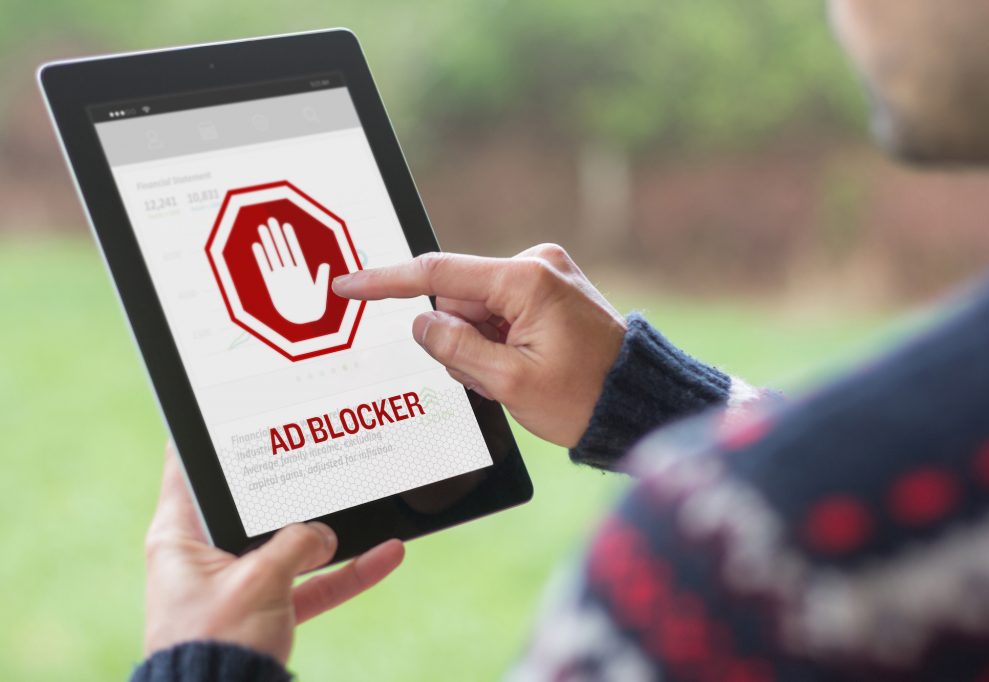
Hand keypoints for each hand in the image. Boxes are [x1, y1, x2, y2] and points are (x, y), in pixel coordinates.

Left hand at [144, 444, 403, 664]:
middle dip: (293, 483)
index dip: (211, 435)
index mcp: (182, 537)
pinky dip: (346, 572)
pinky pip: (312, 583)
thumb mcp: (258, 582)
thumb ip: (296, 545)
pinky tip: (385, 555)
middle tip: (320, 443)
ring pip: (293, 544)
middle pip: (255, 505)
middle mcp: (208, 555)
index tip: (236, 404)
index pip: (189, 468)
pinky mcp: (268, 610)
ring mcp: (241, 582)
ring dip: (332, 531)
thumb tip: (325, 535)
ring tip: (367, 501)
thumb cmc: (215, 645)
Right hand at [252, 217, 330, 323]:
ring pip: (273, 256)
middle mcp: (290, 273)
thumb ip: (322, 279)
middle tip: (270, 220)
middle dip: (276, 236)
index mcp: (303, 273)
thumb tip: (325, 265)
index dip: (290, 239)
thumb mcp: (320, 293)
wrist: (304, 323)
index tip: (286, 226)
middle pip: (282, 250)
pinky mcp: (273, 286)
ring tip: (262, 228)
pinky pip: (266, 269)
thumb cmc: (314, 310)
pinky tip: (257, 246)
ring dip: (267, 243)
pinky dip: (262, 258)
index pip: (295, 251)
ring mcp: (281, 278)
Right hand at [332, 244, 625, 446]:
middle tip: (492, 378)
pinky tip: (524, 365)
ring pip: (478, 310)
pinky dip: (498, 341)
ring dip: (481, 345)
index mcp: (526, 281)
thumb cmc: (586, 398)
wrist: (638, 403)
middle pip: (459, 299)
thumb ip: (456, 349)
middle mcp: (536, 266)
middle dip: (460, 339)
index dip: (387, 282)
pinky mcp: (549, 290)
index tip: (350, 285)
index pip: (438, 274)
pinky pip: (500, 312)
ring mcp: (545, 276)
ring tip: (517, 376)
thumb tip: (422, 323)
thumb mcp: (510, 383)